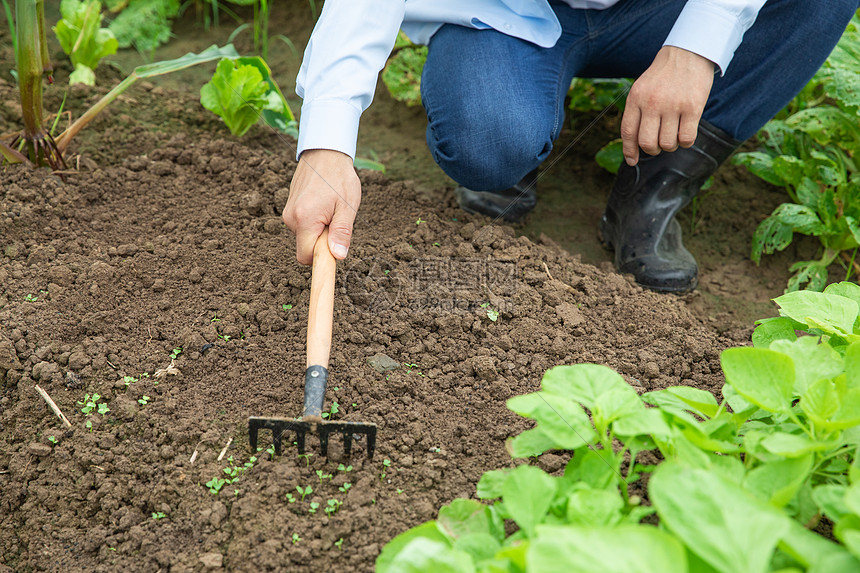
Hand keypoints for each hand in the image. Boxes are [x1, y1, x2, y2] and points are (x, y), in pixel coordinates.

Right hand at [283, 149, 360, 264]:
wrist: (324, 153)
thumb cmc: (339, 178)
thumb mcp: (347, 206)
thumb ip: (342, 233)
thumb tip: (338, 256)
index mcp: (304, 219)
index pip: (305, 257)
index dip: (321, 259)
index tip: (334, 252)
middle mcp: (291, 218)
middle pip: (306, 248)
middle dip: (322, 242)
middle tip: (335, 220)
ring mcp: (288, 213)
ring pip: (305, 237)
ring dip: (319, 231)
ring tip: (330, 210)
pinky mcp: (289, 208)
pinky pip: (302, 226)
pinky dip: (313, 223)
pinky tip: (322, 206)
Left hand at [621, 46, 715, 165]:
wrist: (688, 52)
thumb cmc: (664, 76)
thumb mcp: (642, 89)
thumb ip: (636, 112)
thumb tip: (633, 145)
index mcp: (636, 98)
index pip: (628, 132)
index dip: (629, 151)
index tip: (632, 161)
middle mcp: (652, 102)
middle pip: (647, 143)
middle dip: (652, 150)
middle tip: (658, 145)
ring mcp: (673, 105)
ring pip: (667, 144)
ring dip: (670, 145)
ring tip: (673, 134)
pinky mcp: (693, 107)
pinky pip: (686, 138)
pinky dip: (685, 142)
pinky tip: (685, 133)